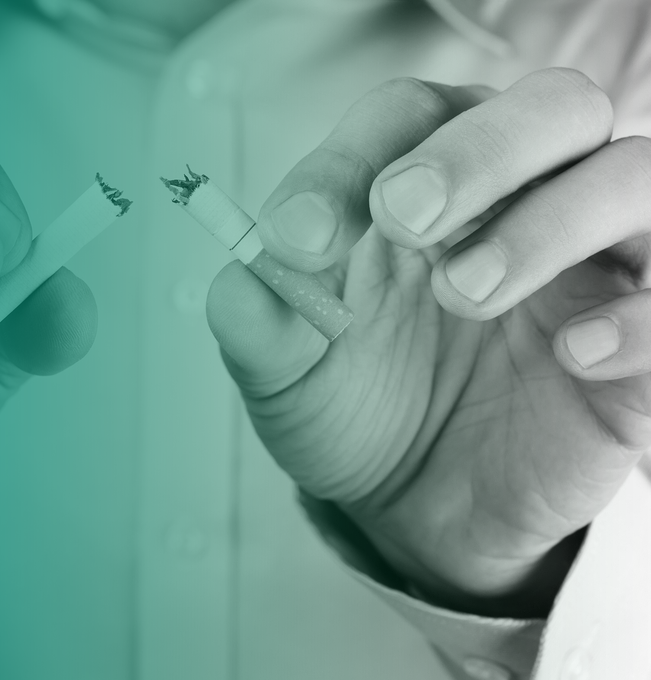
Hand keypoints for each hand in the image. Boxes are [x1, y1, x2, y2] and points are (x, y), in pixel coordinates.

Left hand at [206, 68, 650, 615]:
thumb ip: (258, 317)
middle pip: (544, 109)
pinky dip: (636, 314)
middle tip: (404, 217)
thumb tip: (246, 274)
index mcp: (423, 186)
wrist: (413, 503)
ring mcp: (590, 265)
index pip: (406, 118)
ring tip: (466, 293)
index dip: (351, 158)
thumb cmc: (352, 406)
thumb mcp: (285, 371)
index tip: (297, 238)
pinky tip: (569, 354)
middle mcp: (517, 201)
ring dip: (548, 221)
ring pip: (628, 176)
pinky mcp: (640, 342)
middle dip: (476, 150)